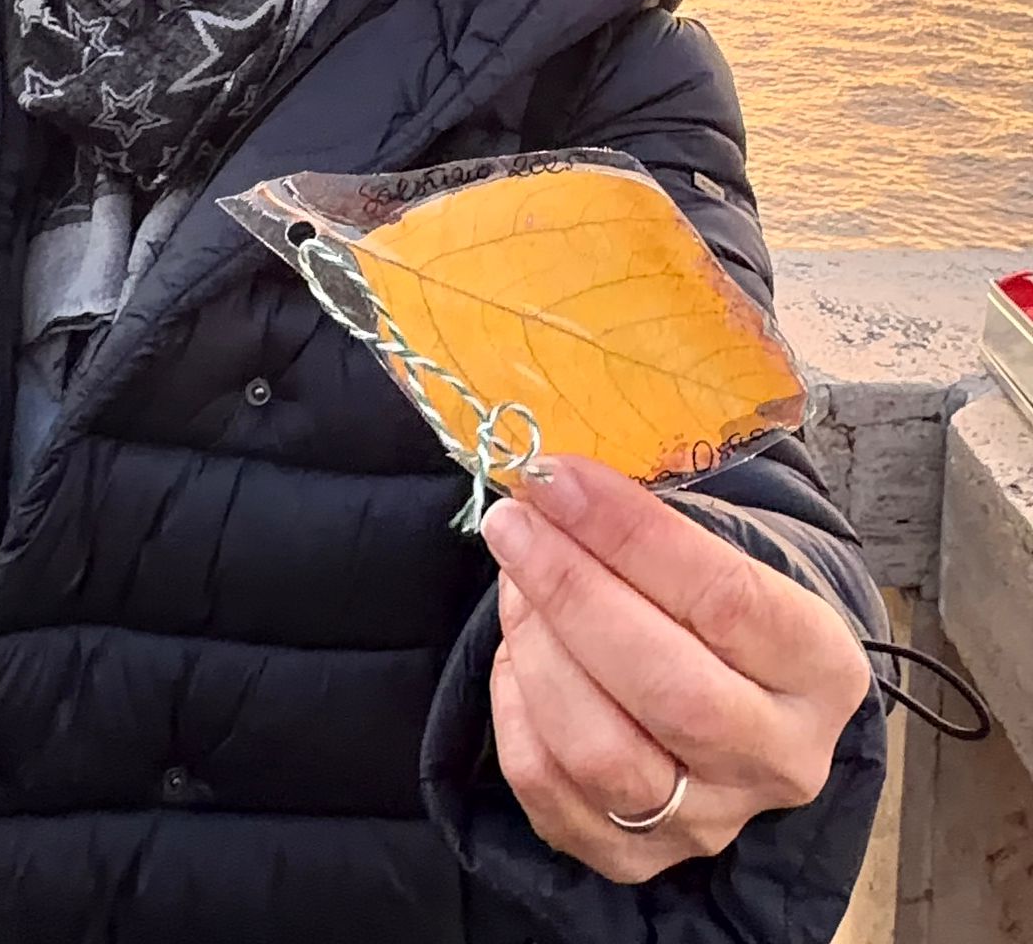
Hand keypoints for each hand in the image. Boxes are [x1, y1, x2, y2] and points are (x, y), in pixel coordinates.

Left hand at [480, 456, 871, 885]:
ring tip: (515, 575)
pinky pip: (547, 789)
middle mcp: (779, 757)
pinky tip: (520, 648)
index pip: (726, 599)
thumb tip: (557, 485)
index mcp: (822, 667)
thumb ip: (658, 522)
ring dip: (536, 648)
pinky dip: (515, 707)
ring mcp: (709, 821)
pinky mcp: (635, 858)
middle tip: (515, 523)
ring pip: (600, 751)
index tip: (559, 478)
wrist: (742, 696)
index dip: (630, 535)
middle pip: (667, 688)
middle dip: (572, 592)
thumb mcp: (729, 550)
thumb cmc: (723, 600)